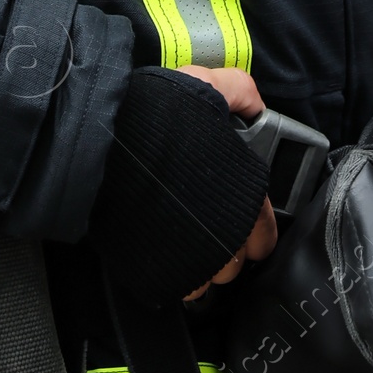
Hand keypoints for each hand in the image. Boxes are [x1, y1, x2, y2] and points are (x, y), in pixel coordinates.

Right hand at [179, 65, 277, 297]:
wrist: (108, 148)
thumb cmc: (161, 118)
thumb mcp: (206, 85)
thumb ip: (237, 91)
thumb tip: (255, 104)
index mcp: (245, 194)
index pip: (265, 230)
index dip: (258, 226)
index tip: (246, 221)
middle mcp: (225, 234)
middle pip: (238, 262)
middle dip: (230, 248)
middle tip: (214, 228)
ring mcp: (193, 259)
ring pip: (209, 279)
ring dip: (204, 265)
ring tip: (188, 241)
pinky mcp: (160, 272)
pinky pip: (178, 287)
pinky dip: (175, 275)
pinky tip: (166, 249)